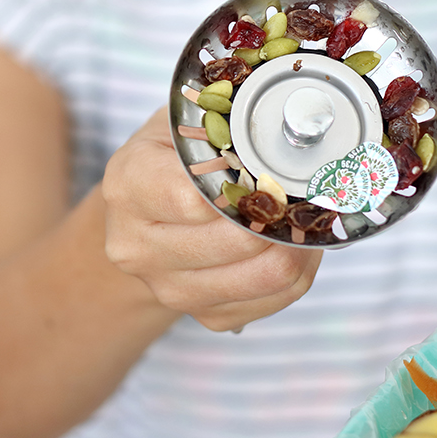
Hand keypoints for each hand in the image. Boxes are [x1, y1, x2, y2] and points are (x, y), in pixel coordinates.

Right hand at [103, 107, 320, 332]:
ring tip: (307, 217)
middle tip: (307, 191)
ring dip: (299, 246)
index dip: (243, 186)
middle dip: (282, 214)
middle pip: (237, 242)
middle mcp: (137, 246)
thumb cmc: (171, 158)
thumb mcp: (180, 122)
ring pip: (264, 277)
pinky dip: (298, 273)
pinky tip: (294, 245)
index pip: (192, 198)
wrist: (145, 218)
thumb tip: (282, 122)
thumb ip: (216, 121)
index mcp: (128, 185)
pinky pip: (274, 302)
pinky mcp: (203, 316)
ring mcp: (169, 288)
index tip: (271, 169)